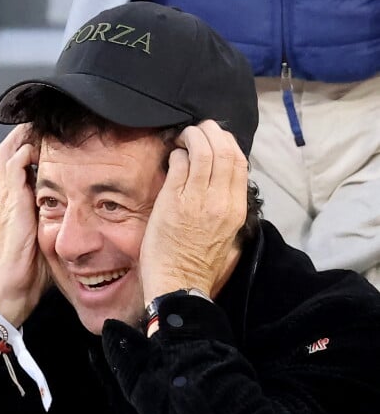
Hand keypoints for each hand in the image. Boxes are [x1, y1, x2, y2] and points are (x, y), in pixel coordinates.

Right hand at [0, 124, 51, 326]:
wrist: (7, 291)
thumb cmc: (28, 273)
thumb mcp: (46, 240)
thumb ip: (56, 223)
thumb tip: (79, 219)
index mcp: (15, 204)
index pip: (19, 163)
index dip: (33, 146)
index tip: (56, 136)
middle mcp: (7, 197)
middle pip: (10, 150)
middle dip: (27, 132)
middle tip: (49, 121)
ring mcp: (6, 199)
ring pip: (9, 152)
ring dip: (25, 135)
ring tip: (44, 123)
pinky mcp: (10, 205)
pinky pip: (13, 166)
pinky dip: (25, 151)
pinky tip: (41, 145)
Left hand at [140, 120, 248, 301]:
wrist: (179, 284)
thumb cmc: (199, 263)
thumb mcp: (227, 233)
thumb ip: (227, 206)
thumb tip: (221, 182)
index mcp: (236, 208)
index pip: (240, 162)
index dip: (228, 143)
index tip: (216, 140)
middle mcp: (221, 201)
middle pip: (225, 151)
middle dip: (212, 132)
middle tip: (199, 129)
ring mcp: (197, 199)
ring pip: (203, 151)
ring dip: (193, 136)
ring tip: (185, 136)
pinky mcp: (173, 201)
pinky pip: (180, 164)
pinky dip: (178, 153)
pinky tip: (174, 156)